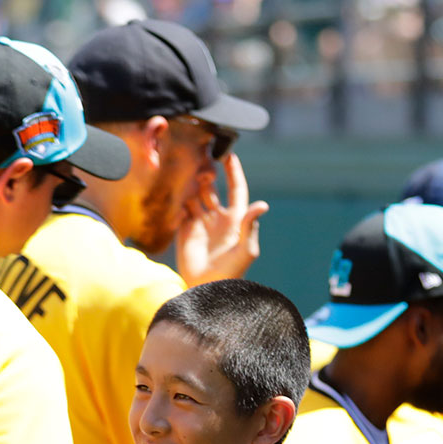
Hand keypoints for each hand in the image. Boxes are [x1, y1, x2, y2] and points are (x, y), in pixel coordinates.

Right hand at [175, 154, 267, 285]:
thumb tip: (262, 205)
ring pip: (195, 196)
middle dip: (207, 177)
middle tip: (204, 174)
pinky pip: (181, 210)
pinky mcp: (185, 231)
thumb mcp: (246, 250)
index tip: (229, 154)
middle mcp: (218, 218)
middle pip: (211, 188)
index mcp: (236, 219)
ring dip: (192, 188)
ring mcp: (201, 223)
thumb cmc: (233, 272)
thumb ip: (250, 226)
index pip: (236, 189)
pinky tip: (181, 208)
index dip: (233, 171)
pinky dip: (180, 205)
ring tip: (191, 187)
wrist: (209, 289)